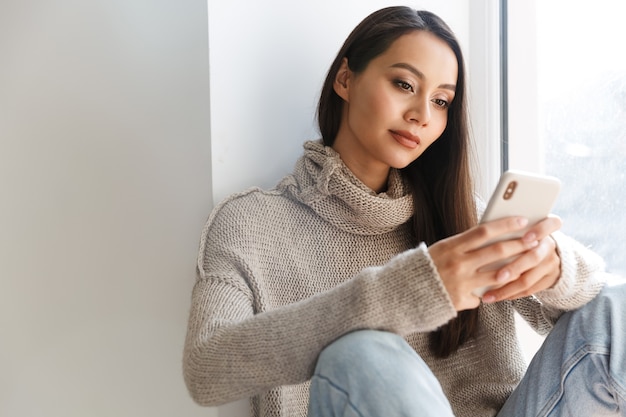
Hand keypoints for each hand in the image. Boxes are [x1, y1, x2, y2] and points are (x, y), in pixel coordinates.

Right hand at [428, 216, 542, 310]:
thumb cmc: (426, 266)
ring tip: (527, 264)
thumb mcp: (442, 249)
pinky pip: (483, 295)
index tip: (522, 220)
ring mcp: (460, 283)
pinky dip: (488, 292)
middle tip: (535, 240)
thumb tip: (491, 238)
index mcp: (451, 246)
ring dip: (515, 269)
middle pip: (496, 251)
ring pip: (497, 275)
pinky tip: (497, 290)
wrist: (404, 292)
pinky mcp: (461, 300)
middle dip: (519, 244)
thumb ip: (464, 245)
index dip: (505, 224)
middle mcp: (457, 264)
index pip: (484, 231)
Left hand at [481, 215, 561, 302]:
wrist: (544, 252)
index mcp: (546, 226)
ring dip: (507, 288)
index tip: (526, 237)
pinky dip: (509, 294)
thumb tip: (486, 233)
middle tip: (498, 276)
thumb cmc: (520, 234)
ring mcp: (551, 264)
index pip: (553, 224)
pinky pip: (528, 290)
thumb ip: (509, 229)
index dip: (540, 231)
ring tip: (488, 295)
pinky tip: (494, 296)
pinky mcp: (548, 280)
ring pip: (529, 279)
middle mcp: (550, 245)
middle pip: (535, 257)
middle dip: (515, 267)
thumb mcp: (520, 227)